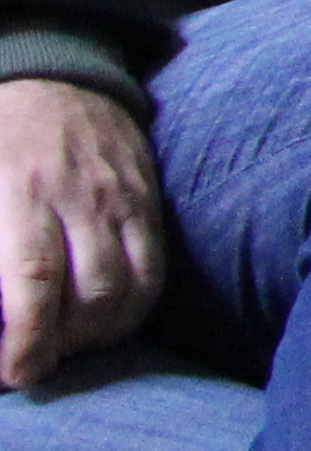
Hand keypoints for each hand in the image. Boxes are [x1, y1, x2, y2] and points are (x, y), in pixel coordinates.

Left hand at [0, 76, 163, 393]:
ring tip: (68, 347)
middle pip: (91, 294)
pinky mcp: (149, 202)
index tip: (15, 375)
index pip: (32, 278)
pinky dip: (133, 311)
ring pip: (130, 290)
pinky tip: (104, 324)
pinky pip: (154, 271)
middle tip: (33, 365)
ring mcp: (122, 200)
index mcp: (20, 191)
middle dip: (64, 346)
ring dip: (100, 336)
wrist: (54, 76)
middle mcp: (79, 198)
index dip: (26, 336)